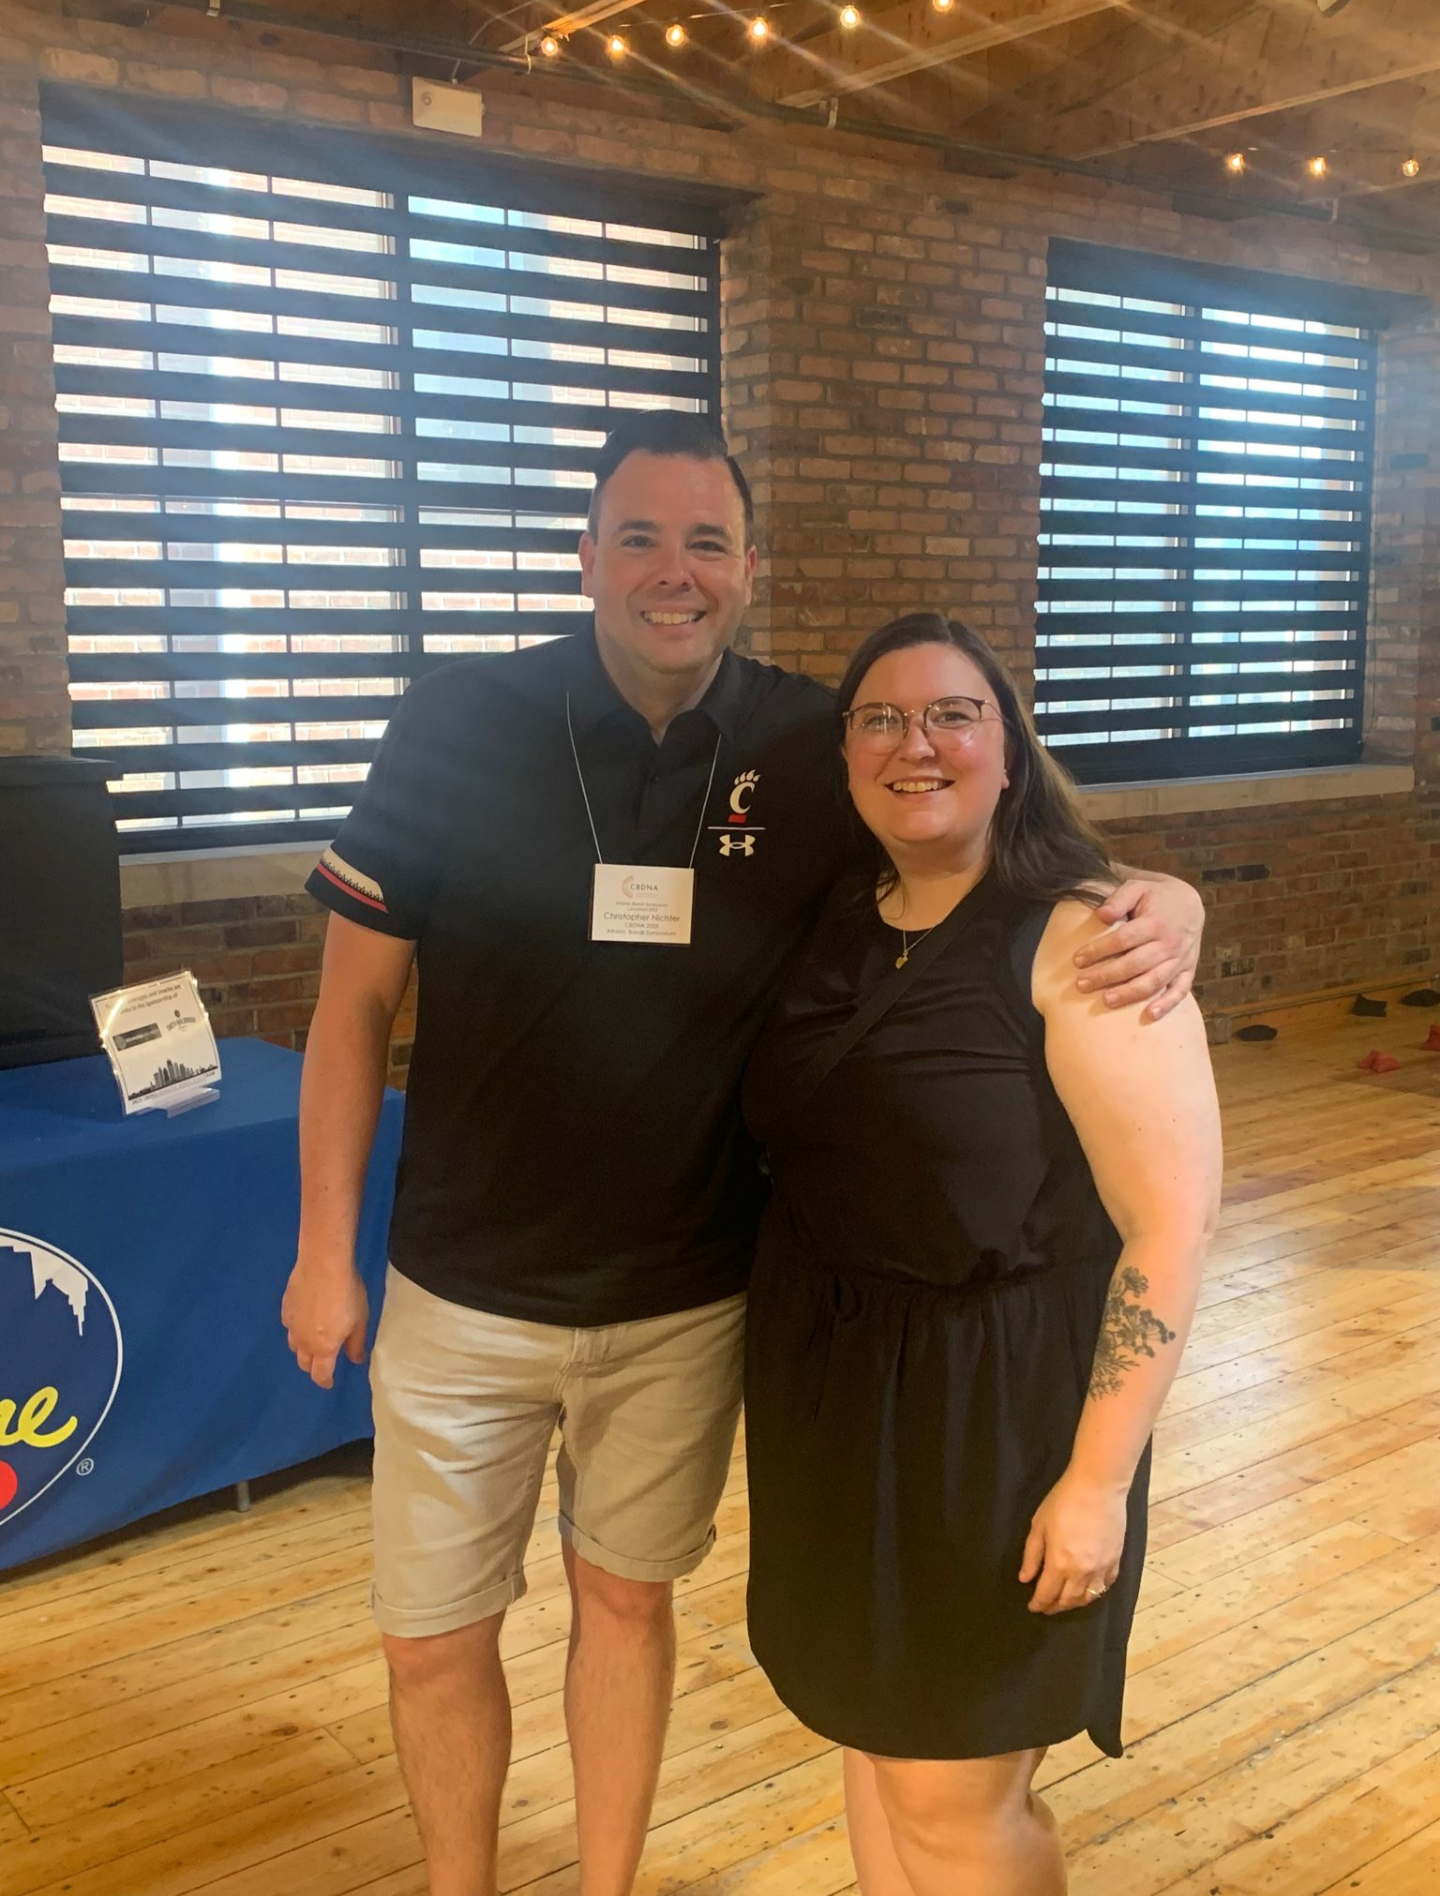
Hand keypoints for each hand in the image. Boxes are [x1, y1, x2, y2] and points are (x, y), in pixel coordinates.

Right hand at [281, 1259, 368, 1388]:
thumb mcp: (360, 1321)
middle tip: (324, 1361)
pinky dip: (297, 1328)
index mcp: (323, 1348)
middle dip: (314, 1366)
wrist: (323, 1264)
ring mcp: (291, 1324)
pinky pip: (289, 1326)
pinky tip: (305, 1318)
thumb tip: (355, 1360)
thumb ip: (356, 1344)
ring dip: (304, 1348)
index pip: (320, 1374)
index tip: (329, 1382)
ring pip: (294, 1346)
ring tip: (314, 1340)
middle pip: (304, 1363)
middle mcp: (303, 1341)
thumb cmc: (347, 1293)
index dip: (325, 1381)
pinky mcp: (285, 1308)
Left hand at [1019, 1470, 1127, 1614]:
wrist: (1098, 1487)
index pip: (1047, 1594)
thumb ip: (1031, 1555)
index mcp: (1059, 1564)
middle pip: (1068, 1600)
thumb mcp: (1039, 1526)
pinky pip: (1106, 1585)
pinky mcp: (1116, 1560)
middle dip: (1055, 1607)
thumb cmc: (1063, 1502)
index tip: (1033, 1607)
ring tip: (1066, 1602)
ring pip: (1088, 1597)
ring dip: (1075, 1604)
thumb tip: (1025, 1579)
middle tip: (1047, 1607)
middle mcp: (1082, 1572)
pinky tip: (1089, 1590)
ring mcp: (1102, 1568)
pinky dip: (1096, 1592)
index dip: (1039, 1604)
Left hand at [1075, 876, 1203, 1021]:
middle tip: (1081, 985)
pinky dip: (1168, 1004)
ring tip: (1106, 1001)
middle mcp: (1170, 943)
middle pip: (1135, 964)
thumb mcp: (1138, 887)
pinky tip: (1150, 1015)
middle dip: (1106, 976)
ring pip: (1154, 981)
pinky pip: (1180, 990)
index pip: (1123, 939)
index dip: (1098, 950)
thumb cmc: (1155, 896)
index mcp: (1156, 922)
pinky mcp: (1188, 970)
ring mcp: (1181, 959)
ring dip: (1130, 993)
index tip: (1077, 960)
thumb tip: (1100, 915)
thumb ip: (1119, 898)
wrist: (1190, 902)